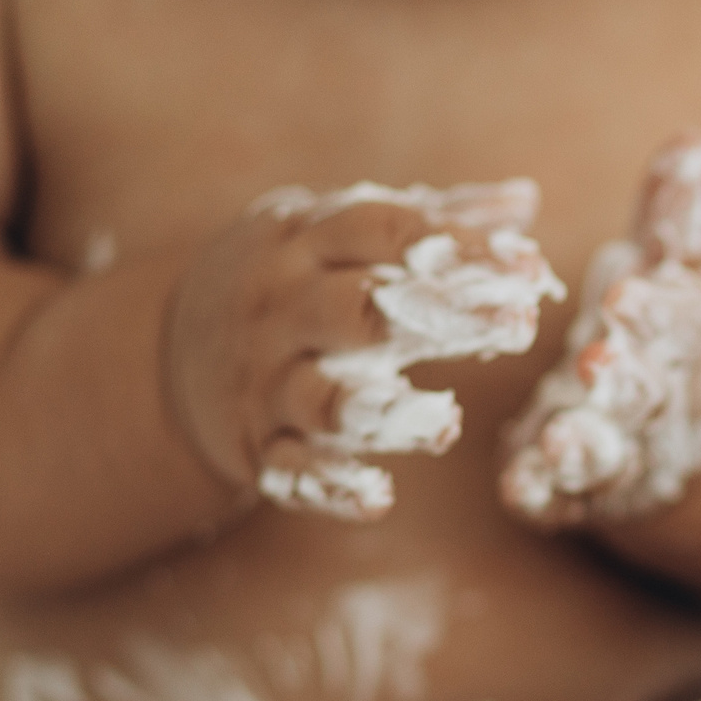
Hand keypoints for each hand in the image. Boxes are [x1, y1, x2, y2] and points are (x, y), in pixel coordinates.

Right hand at [167, 179, 562, 522]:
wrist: (169, 351)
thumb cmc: (289, 283)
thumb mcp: (337, 236)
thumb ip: (432, 220)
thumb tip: (523, 203)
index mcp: (304, 242)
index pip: (382, 233)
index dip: (457, 249)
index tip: (531, 268)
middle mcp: (281, 309)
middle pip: (358, 311)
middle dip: (439, 316)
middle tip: (520, 326)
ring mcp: (265, 382)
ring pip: (322, 399)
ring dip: (384, 414)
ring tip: (447, 421)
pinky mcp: (258, 447)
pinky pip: (293, 470)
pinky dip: (333, 486)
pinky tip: (380, 497)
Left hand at [499, 135, 700, 529]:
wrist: (695, 441)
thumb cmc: (668, 333)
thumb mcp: (676, 274)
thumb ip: (674, 218)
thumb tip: (689, 139)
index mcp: (694, 343)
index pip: (682, 326)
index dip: (656, 313)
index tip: (625, 295)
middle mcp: (667, 403)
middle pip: (651, 394)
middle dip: (625, 381)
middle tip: (594, 363)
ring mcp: (629, 454)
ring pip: (613, 454)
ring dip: (587, 446)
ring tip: (559, 434)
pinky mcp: (585, 493)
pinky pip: (567, 500)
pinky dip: (545, 495)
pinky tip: (518, 489)